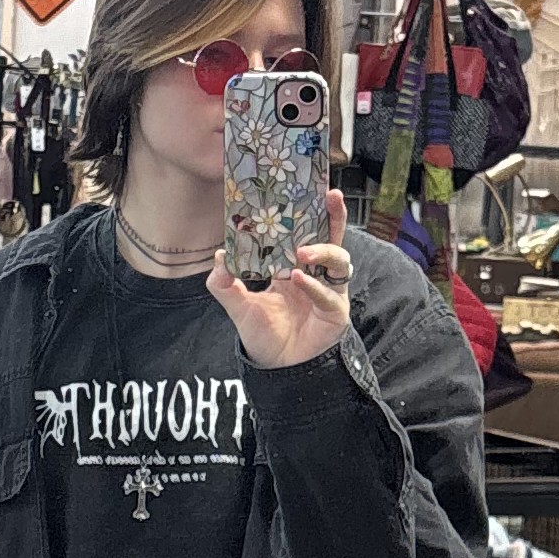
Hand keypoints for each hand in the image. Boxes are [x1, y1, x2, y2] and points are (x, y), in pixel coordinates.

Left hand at [207, 189, 350, 369]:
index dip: (307, 211)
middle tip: (331, 195)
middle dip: (335, 215)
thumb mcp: (238, 305)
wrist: (278, 369)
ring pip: (340, 260)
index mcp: (294, 266)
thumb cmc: (264, 334)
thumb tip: (218, 255)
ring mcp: (330, 290)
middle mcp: (316, 273)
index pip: (304, 231)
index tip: (303, 188)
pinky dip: (314, 286)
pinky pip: (329, 294)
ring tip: (302, 252)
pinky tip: (298, 280)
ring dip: (323, 251)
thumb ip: (224, 283)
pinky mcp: (336, 311)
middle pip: (332, 236)